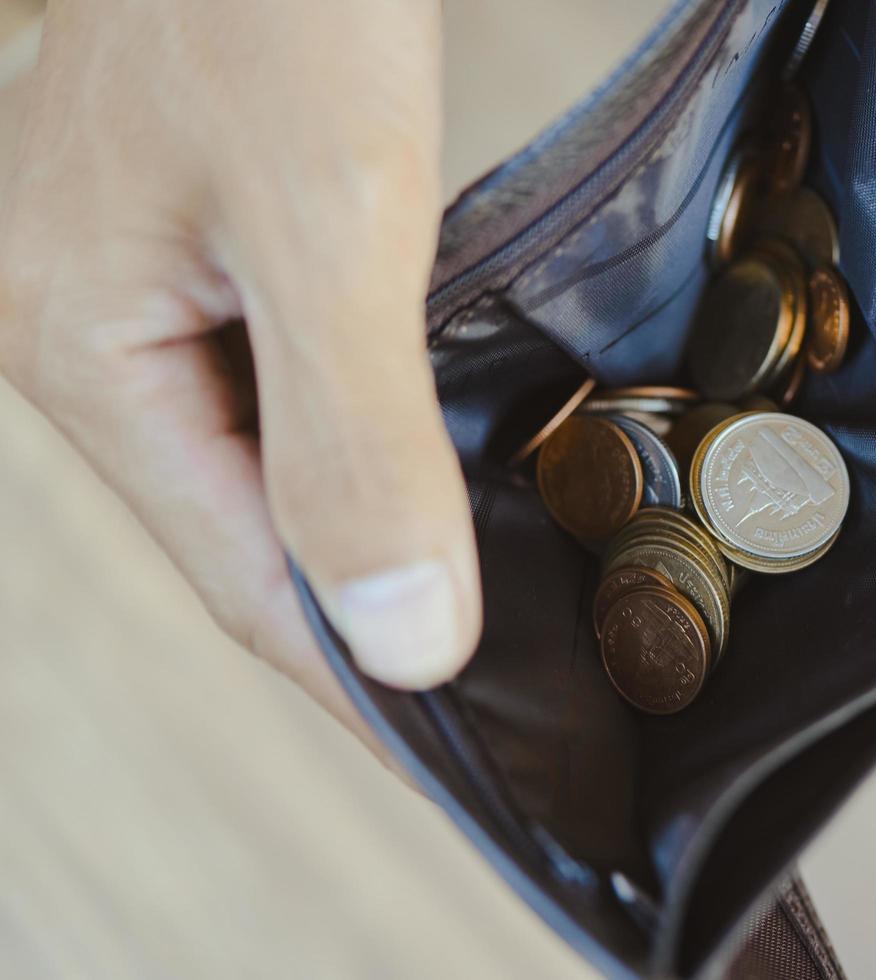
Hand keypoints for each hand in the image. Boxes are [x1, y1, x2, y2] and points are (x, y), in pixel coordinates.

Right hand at [0, 0, 479, 752]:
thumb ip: (353, 435)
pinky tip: (435, 472)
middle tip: (490, 694)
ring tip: (477, 612)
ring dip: (367, 536)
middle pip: (246, 527)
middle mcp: (90, 327)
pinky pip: (285, 389)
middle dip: (366, 613)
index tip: (459, 742)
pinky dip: (365, 445)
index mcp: (79, 342)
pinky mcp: (208, 245)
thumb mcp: (330, 222)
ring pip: (268, 464)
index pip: (240, 569)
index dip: (354, 667)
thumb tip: (402, 637)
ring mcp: (143, 283)